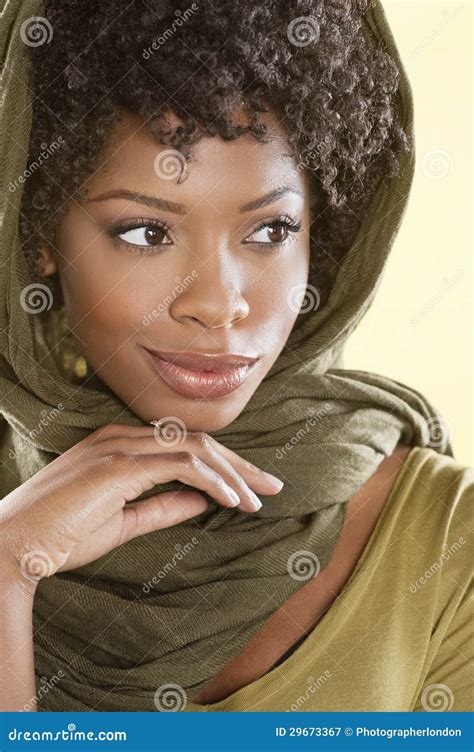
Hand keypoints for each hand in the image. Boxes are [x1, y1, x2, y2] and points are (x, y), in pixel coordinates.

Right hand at [0, 422, 282, 589]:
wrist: (12, 546)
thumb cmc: (60, 537)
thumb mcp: (123, 521)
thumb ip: (163, 506)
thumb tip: (202, 499)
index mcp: (119, 444)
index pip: (183, 444)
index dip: (222, 463)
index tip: (251, 487)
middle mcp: (120, 437)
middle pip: (196, 440)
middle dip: (239, 463)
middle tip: (272, 486)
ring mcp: (118, 447)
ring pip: (193, 448)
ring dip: (232, 474)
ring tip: (258, 500)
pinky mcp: (117, 465)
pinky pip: (179, 464)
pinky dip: (211, 480)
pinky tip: (233, 501)